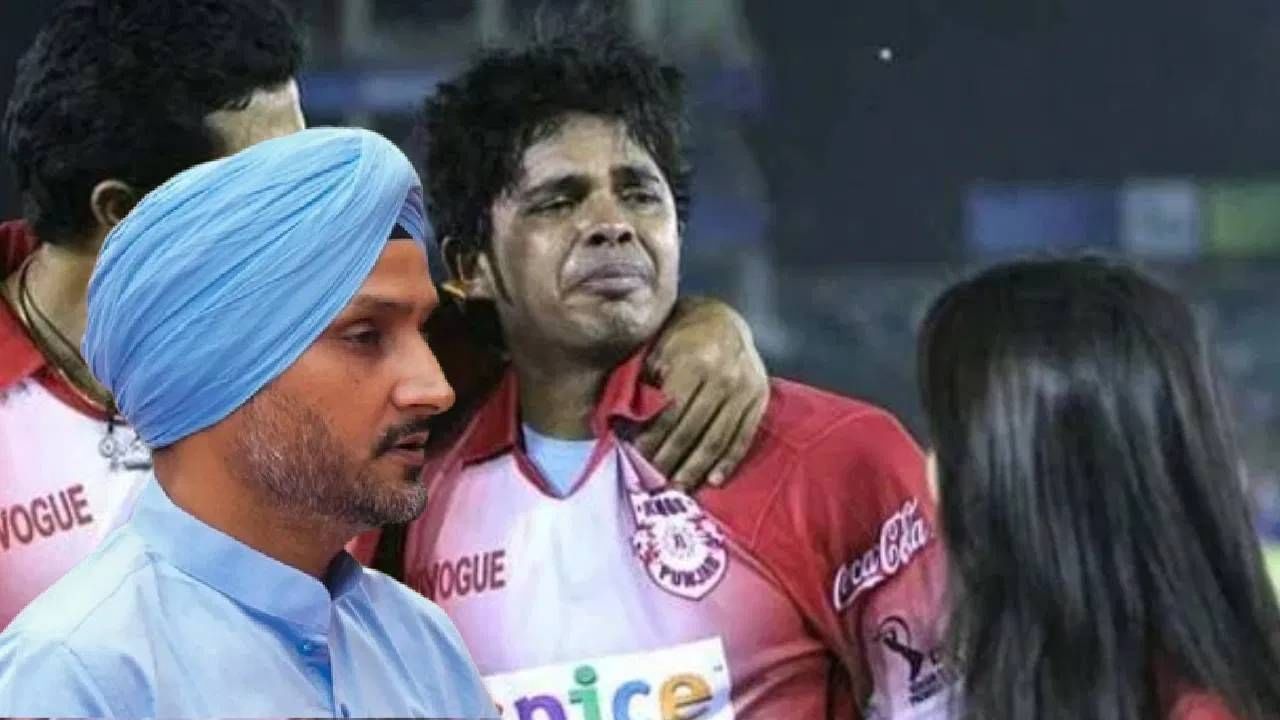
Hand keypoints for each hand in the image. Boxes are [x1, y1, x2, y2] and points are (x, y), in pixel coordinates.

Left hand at [634, 296, 768, 491]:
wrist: (722, 320)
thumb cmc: (679, 337)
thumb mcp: (657, 351)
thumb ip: (645, 385)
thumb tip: (625, 425)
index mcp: (693, 362)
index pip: (669, 414)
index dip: (652, 439)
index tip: (637, 459)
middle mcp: (723, 377)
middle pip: (691, 430)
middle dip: (670, 458)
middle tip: (654, 481)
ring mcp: (744, 389)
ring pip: (717, 439)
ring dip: (696, 468)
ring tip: (679, 487)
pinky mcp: (759, 399)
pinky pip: (743, 437)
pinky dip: (728, 462)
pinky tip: (713, 480)